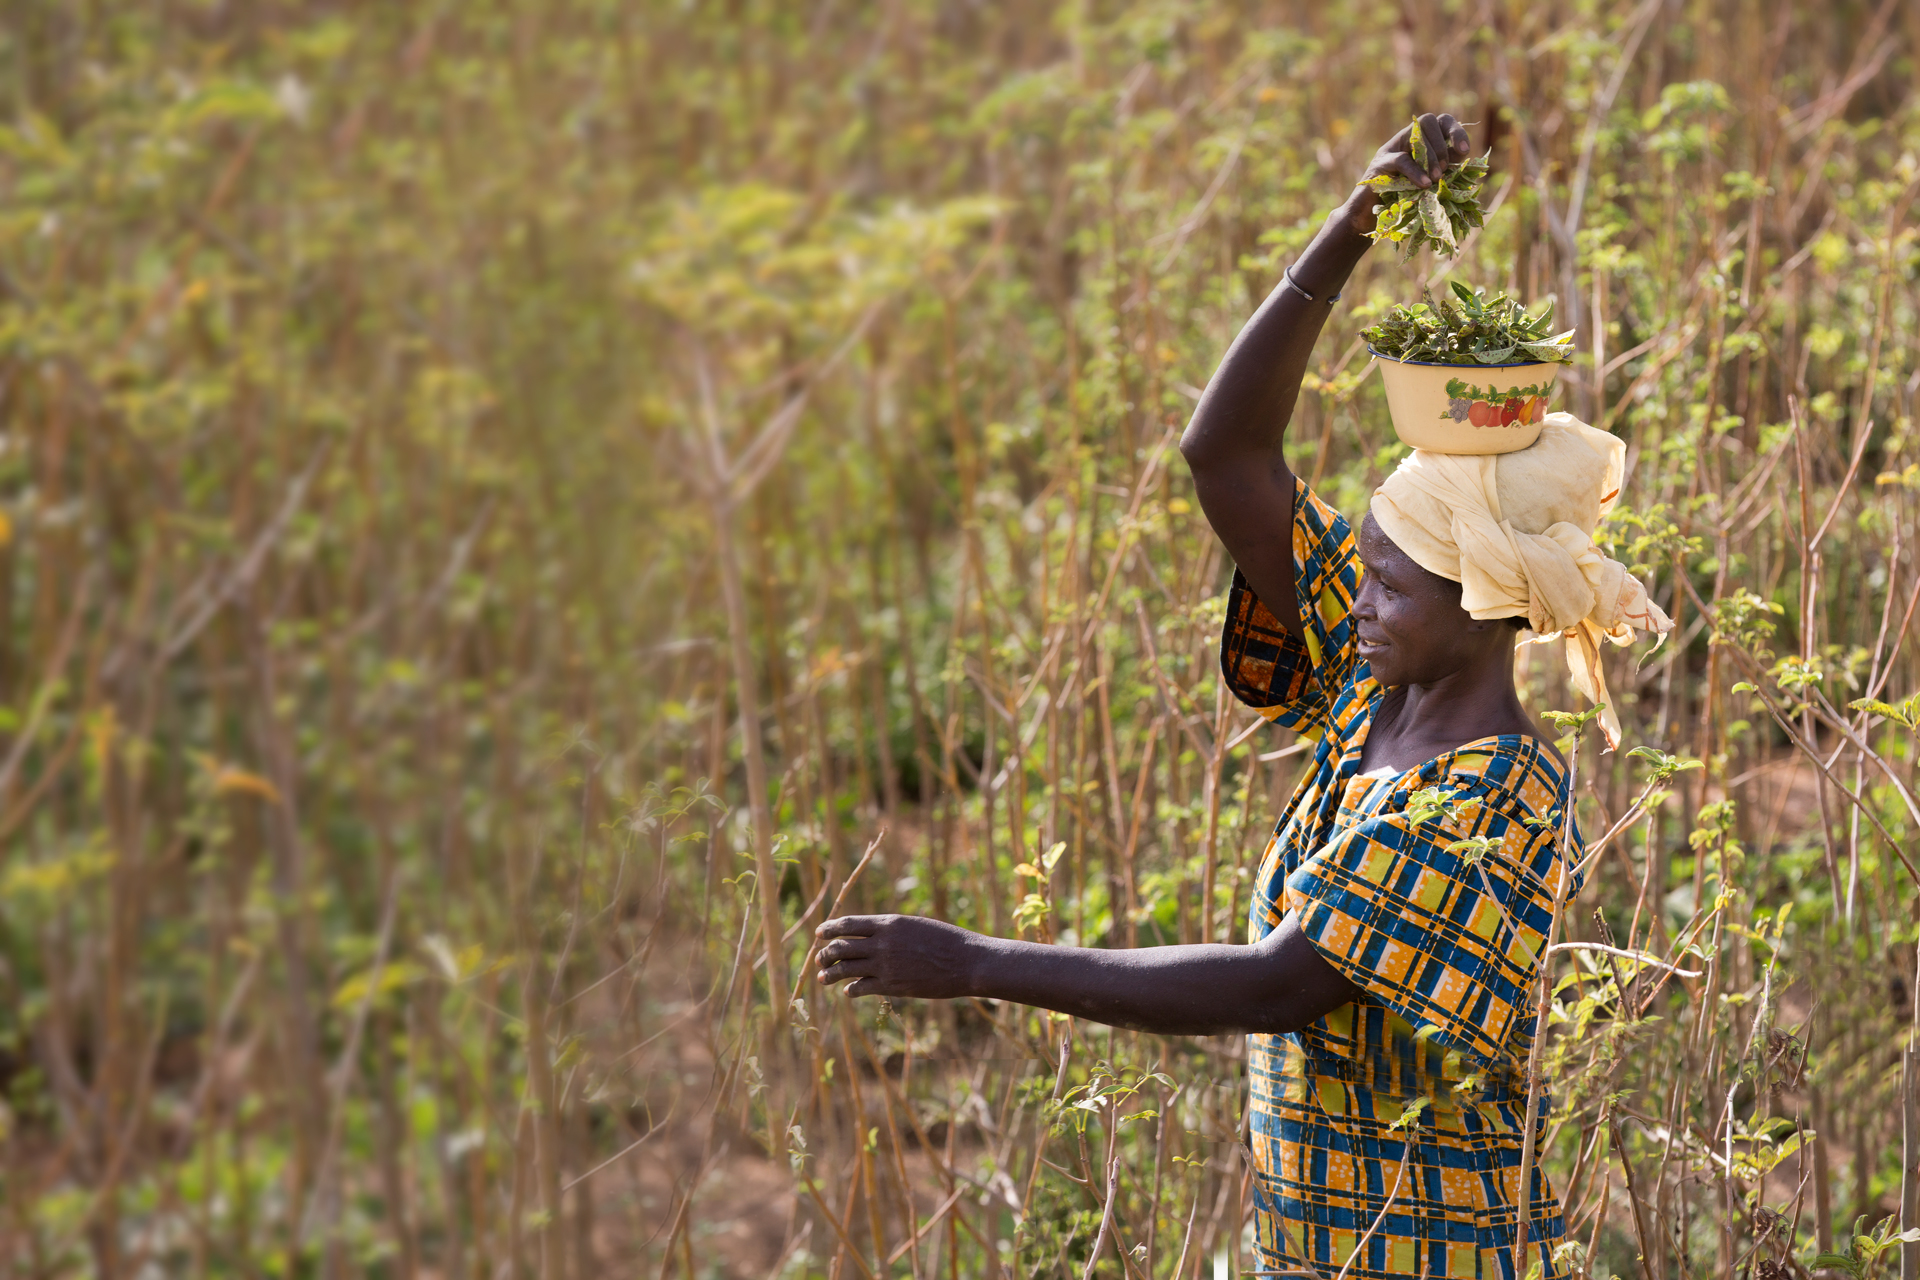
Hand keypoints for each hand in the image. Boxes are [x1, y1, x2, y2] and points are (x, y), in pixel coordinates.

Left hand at [814, 914, 981, 999]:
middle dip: (826, 953)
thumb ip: (892, 930)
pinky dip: (850, 990)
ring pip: (846, 968)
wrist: (966, 961)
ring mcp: (886, 965)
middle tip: (819, 959)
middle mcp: (882, 943)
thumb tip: (872, 934)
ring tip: (823, 978)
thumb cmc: (945, 941)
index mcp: (889, 923)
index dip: (830, 928)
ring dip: (830, 974)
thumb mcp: (915, 926)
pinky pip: (861, 987)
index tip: (819, 933)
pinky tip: (848, 991)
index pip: (849, 923)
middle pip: (842, 946)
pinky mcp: (892, 985)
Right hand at [1341, 112, 1472, 235]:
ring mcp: (1391, 148)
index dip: (1456, 132)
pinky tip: (1424, 184)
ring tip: (1435, 179)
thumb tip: (1469, 166)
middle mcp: (1406, 139)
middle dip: (1442, 145)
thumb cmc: (1402, 203)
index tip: (1464, 152)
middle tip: (1444, 170)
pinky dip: (1415, 172)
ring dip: (1431, 156)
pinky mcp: (1380, 164)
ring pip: (1416, 135)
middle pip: (1430, 121)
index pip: (1443, 122)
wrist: (1369, 219)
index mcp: (1422, 142)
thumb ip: (1446, 172)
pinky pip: (1401, 160)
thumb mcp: (1429, 185)